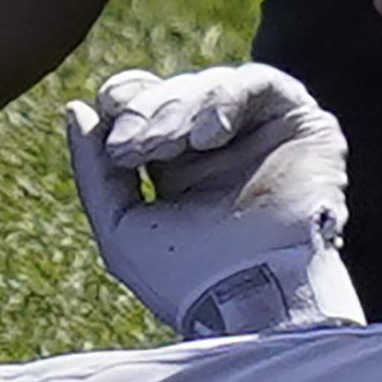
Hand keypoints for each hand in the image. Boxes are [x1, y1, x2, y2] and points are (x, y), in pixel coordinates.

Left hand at [61, 63, 363, 337]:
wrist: (254, 298)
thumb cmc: (188, 279)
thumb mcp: (121, 228)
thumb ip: (94, 171)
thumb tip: (78, 107)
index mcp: (180, 170)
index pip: (147, 106)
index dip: (127, 99)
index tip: (112, 116)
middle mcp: (224, 149)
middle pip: (175, 92)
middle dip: (148, 110)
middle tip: (132, 144)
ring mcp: (264, 135)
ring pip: (212, 84)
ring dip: (180, 107)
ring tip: (165, 145)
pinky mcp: (304, 125)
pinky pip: (261, 82)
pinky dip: (225, 100)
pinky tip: (209, 138)